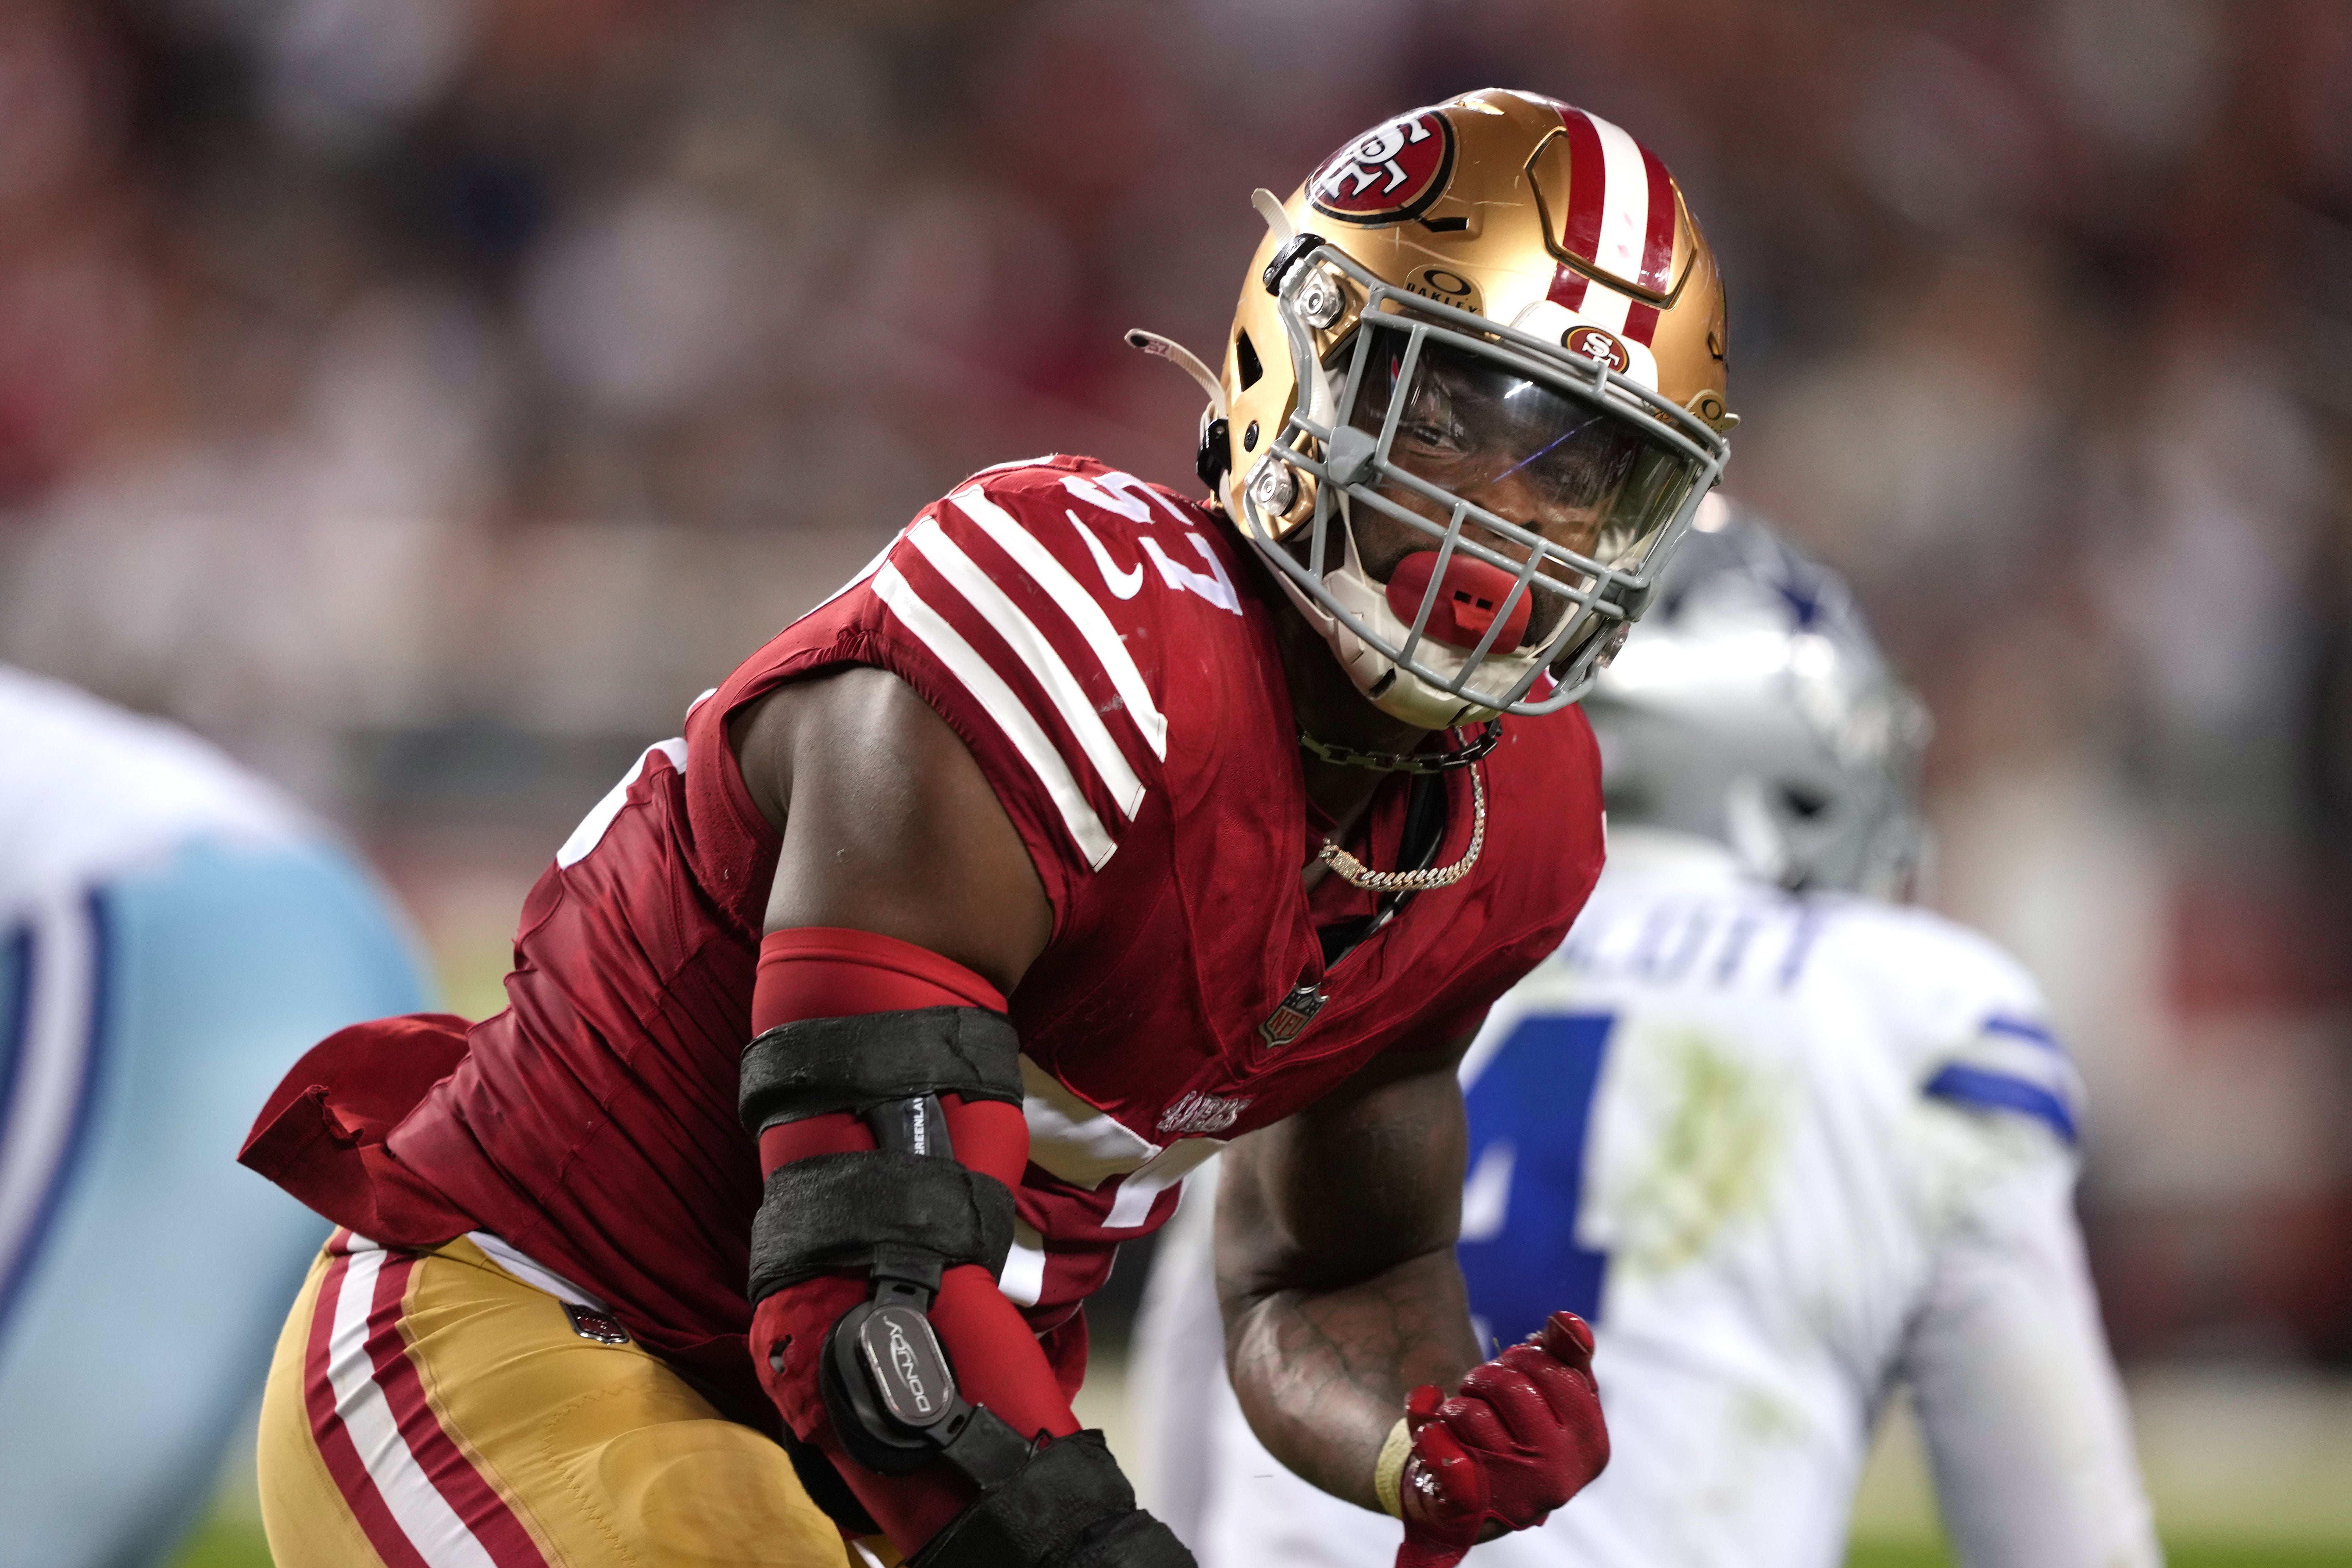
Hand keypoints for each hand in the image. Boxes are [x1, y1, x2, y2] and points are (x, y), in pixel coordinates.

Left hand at [1394, 1312, 1606, 1567]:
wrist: (1474, 1494)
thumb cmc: (1519, 1430)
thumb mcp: (1550, 1392)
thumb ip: (1565, 1352)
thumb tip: (1566, 1320)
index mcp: (1591, 1445)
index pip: (1559, 1373)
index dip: (1525, 1358)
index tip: (1512, 1366)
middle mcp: (1561, 1475)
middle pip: (1511, 1386)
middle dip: (1486, 1376)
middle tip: (1479, 1389)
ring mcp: (1517, 1495)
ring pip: (1472, 1414)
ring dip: (1456, 1404)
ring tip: (1460, 1417)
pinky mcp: (1473, 1508)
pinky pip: (1446, 1458)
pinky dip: (1429, 1434)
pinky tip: (1430, 1431)